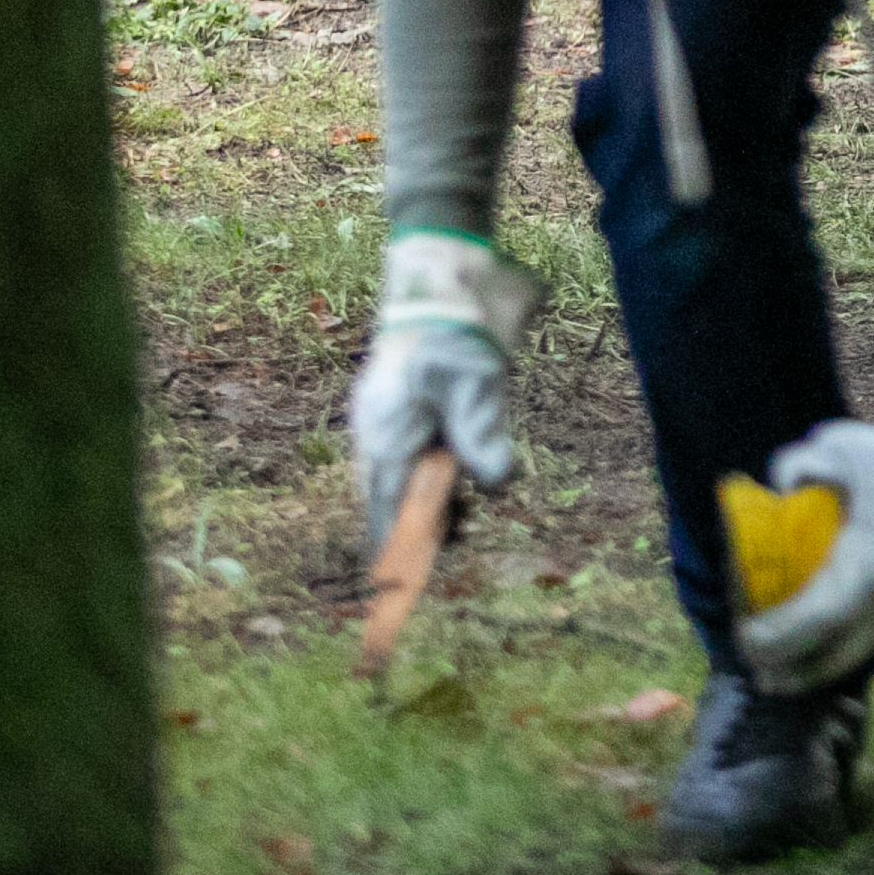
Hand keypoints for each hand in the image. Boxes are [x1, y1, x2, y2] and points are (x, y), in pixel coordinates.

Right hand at [350, 230, 543, 547]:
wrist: (440, 282)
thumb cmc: (455, 330)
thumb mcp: (477, 379)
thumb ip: (482, 431)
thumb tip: (494, 484)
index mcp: (387, 433)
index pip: (385, 509)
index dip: (393, 551)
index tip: (396, 592)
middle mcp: (379, 436)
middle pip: (391, 504)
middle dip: (416, 532)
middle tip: (444, 554)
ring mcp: (387, 426)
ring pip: (401, 486)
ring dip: (427, 508)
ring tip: (454, 528)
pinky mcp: (404, 418)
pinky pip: (409, 465)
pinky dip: (428, 484)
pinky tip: (452, 489)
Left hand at [742, 380, 873, 692]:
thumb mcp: (848, 446)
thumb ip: (802, 462)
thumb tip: (779, 485)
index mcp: (864, 575)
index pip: (807, 626)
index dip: (771, 640)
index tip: (744, 637)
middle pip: (836, 658)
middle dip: (795, 673)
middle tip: (764, 676)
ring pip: (863, 645)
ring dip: (825, 658)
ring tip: (794, 665)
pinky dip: (853, 632)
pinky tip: (838, 625)